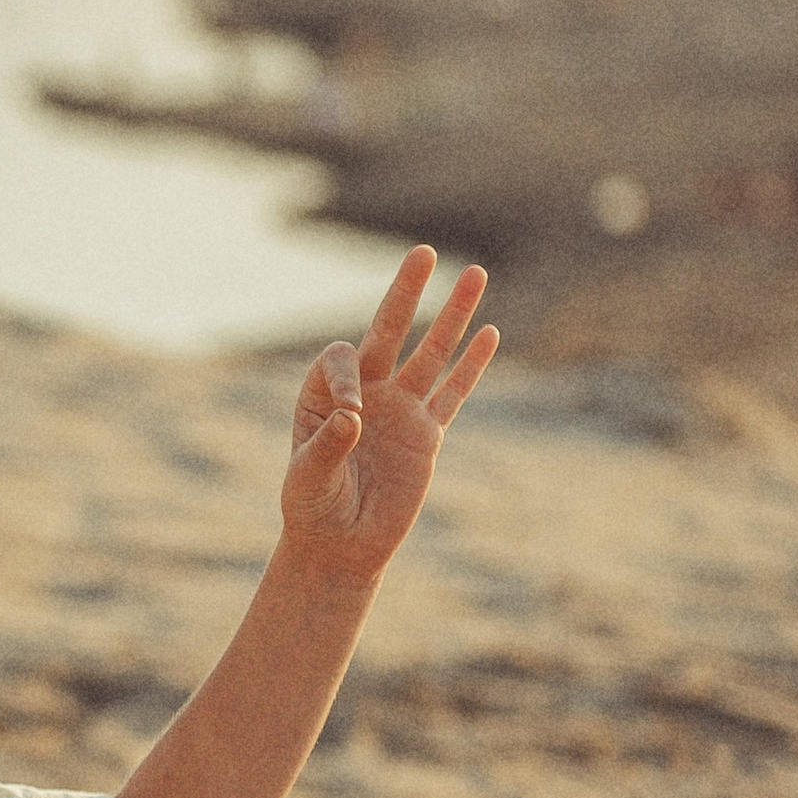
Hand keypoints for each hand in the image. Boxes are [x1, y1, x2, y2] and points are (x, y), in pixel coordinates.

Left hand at [280, 247, 495, 580]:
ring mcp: (400, 409)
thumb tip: (351, 417)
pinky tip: (489, 332)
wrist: (341, 545)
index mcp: (323, 394)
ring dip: (452, 315)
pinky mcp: (428, 434)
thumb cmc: (313, 509)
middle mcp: (365, 391)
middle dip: (406, 293)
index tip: (352, 415)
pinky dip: (472, 365)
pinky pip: (454, 392)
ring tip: (475, 273)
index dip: (347, 378)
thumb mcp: (308, 480)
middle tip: (423, 252)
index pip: (342, 360)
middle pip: (389, 331)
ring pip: (432, 353)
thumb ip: (326, 448)